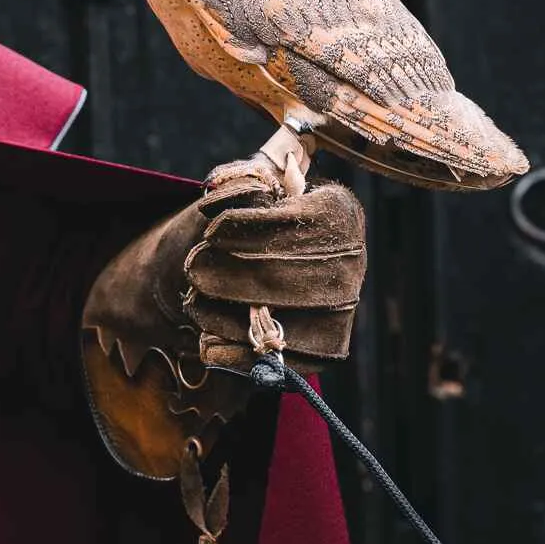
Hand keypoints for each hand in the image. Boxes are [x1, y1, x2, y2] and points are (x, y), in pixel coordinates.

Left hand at [79, 157, 364, 480]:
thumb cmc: (250, 220)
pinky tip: (206, 340)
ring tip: (194, 301)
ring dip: (229, 316)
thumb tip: (218, 190)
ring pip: (286, 323)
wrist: (256, 267)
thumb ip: (235, 182)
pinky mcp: (324, 351)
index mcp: (341, 214)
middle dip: (236, 276)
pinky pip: (281, 362)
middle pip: (293, 278)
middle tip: (194, 270)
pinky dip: (236, 354)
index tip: (211, 230)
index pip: (302, 222)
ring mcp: (341, 312)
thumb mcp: (244, 188)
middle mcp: (351, 265)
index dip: (253, 228)